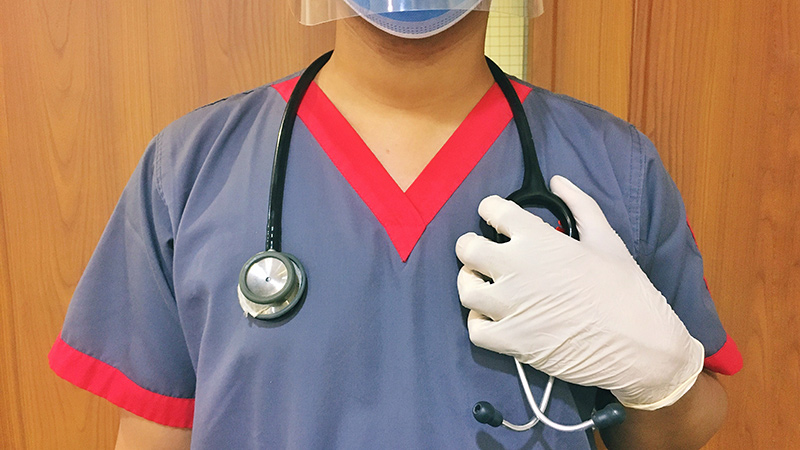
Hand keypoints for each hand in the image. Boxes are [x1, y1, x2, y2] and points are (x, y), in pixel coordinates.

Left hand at [456, 176, 703, 409]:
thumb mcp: (607, 239)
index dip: (492, 210)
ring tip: (488, 286)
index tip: (497, 218)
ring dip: (472, 284)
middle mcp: (515, 269)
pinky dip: (480, 323)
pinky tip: (495, 319)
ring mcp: (509, 307)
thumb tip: (558, 181)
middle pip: (467, 248)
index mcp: (537, 239)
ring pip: (466, 289)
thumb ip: (579, 205)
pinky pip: (474, 329)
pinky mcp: (510, 341)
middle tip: (486, 253)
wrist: (640, 347)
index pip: (493, 210)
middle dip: (472, 246)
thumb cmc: (625, 291)